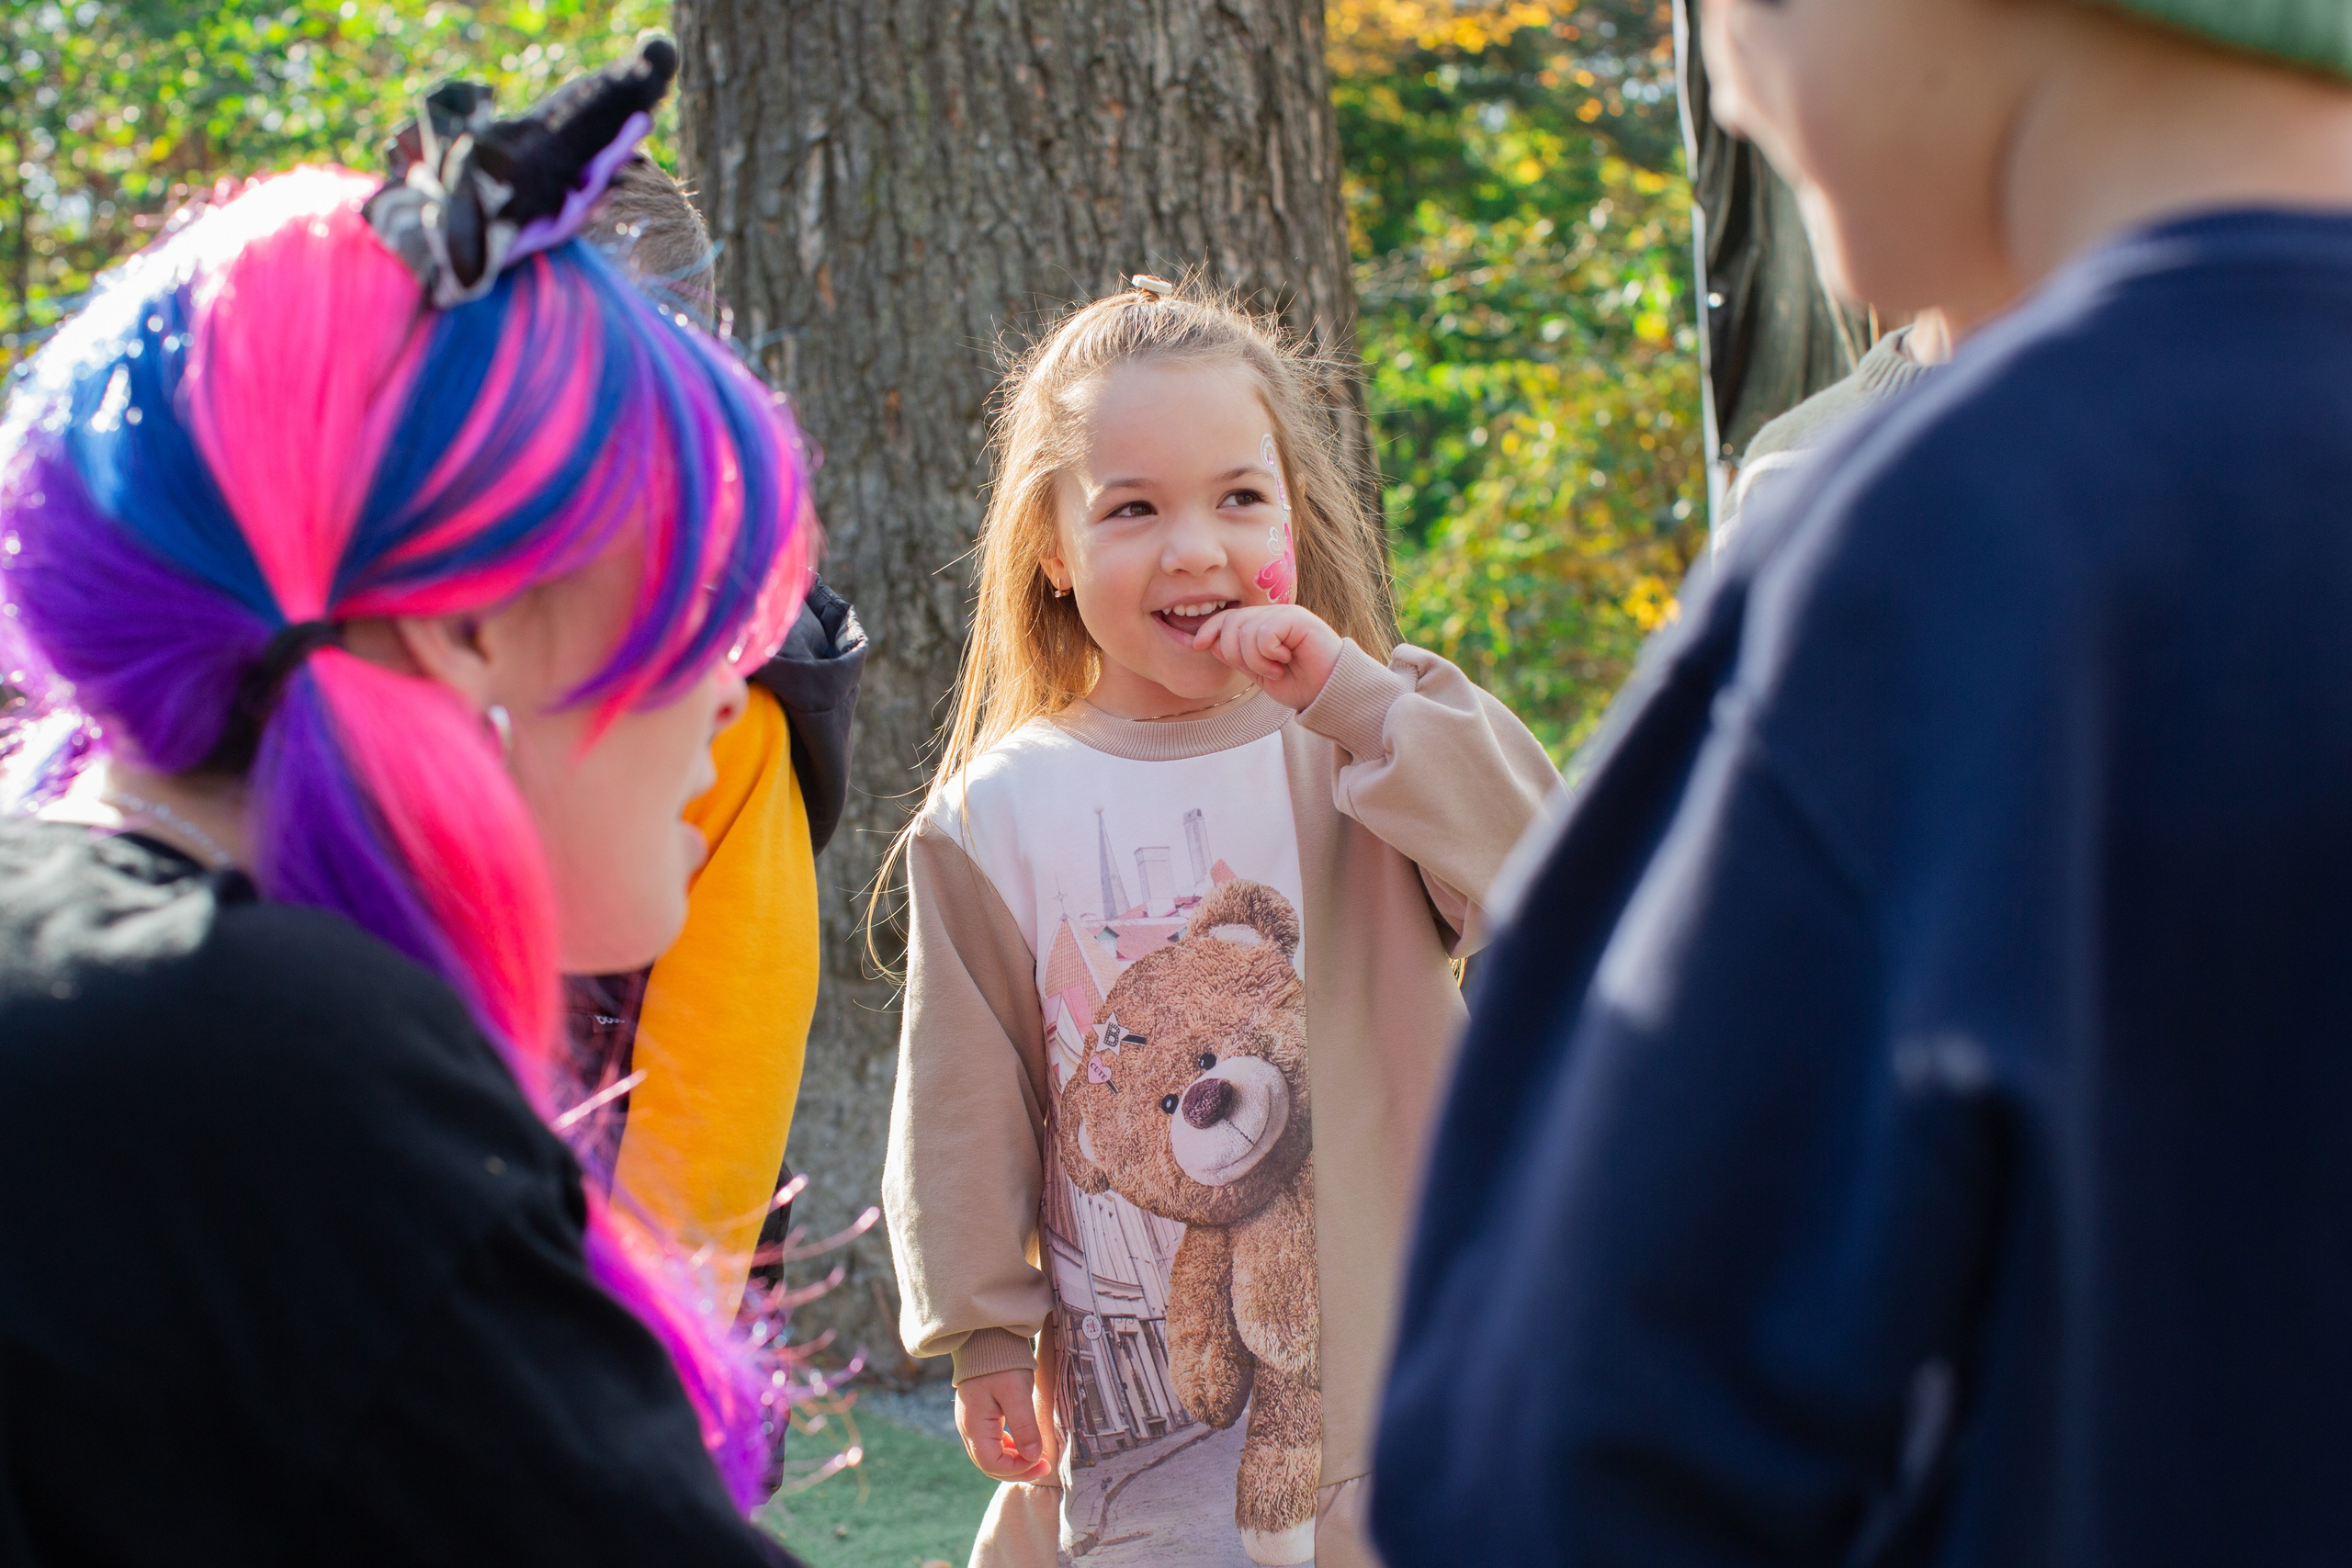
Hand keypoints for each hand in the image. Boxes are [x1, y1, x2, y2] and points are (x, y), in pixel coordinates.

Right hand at [954, 1367, 1059, 1482]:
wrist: (987, 1339)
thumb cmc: (1002, 1363)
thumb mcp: (1017, 1392)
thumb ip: (1024, 1426)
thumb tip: (1033, 1457)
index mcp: (974, 1425)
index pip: (992, 1464)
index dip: (1018, 1470)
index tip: (1043, 1463)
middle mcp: (967, 1428)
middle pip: (989, 1465)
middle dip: (1018, 1470)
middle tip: (1045, 1466)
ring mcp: (971, 1423)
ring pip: (990, 1456)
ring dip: (1014, 1462)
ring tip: (1038, 1458)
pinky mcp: (978, 1417)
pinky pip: (991, 1444)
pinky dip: (1009, 1450)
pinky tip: (1025, 1446)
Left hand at [1191, 604, 1342, 710]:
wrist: (1330, 695)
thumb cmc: (1301, 685)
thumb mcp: (1260, 674)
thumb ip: (1239, 657)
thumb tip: (1211, 643)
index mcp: (1264, 625)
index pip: (1228, 617)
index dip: (1209, 629)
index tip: (1197, 645)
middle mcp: (1274, 615)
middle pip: (1231, 622)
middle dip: (1235, 653)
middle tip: (1261, 671)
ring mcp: (1286, 614)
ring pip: (1246, 630)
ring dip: (1257, 660)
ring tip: (1277, 669)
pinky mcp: (1298, 618)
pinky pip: (1264, 633)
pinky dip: (1269, 654)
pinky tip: (1286, 660)